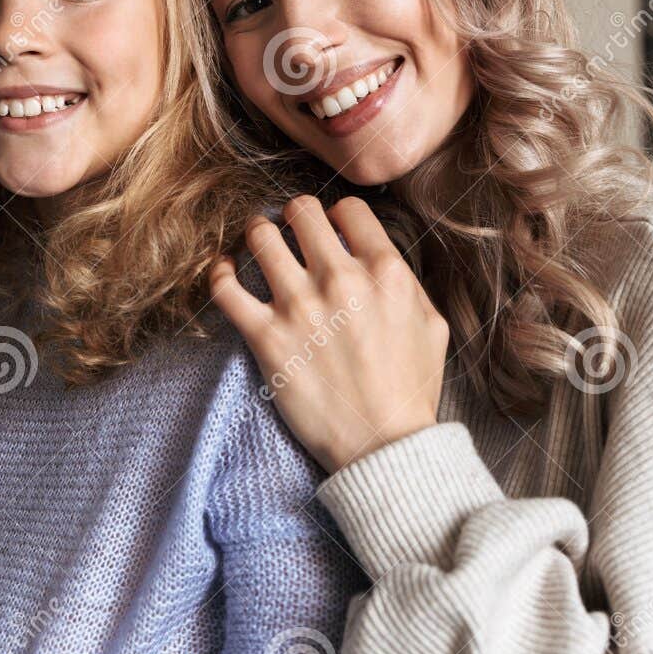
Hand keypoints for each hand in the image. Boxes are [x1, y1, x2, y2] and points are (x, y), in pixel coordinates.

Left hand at [210, 195, 447, 473]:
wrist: (382, 444)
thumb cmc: (410, 389)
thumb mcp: (431, 324)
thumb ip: (406, 281)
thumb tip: (379, 256)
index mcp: (385, 273)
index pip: (349, 209)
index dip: (337, 215)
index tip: (330, 229)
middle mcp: (340, 281)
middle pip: (302, 211)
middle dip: (294, 216)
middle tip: (291, 231)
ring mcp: (299, 307)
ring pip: (260, 237)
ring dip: (257, 235)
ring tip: (259, 246)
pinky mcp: (265, 337)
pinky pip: (225, 287)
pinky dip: (220, 273)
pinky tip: (226, 272)